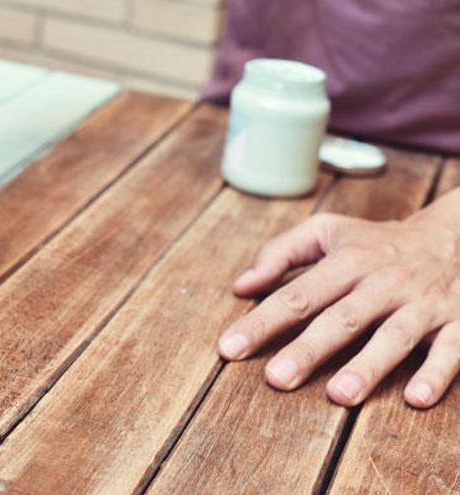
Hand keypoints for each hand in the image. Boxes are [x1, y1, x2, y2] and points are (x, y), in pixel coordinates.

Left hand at [219, 191, 459, 407]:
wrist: (457, 234)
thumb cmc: (376, 241)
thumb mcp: (327, 231)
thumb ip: (280, 253)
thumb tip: (240, 286)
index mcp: (347, 262)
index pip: (297, 295)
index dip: (262, 322)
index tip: (229, 347)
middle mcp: (383, 283)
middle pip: (341, 319)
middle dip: (308, 349)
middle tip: (277, 379)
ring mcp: (422, 304)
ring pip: (393, 336)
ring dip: (367, 366)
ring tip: (338, 395)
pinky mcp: (458, 322)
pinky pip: (451, 349)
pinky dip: (436, 373)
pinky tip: (416, 398)